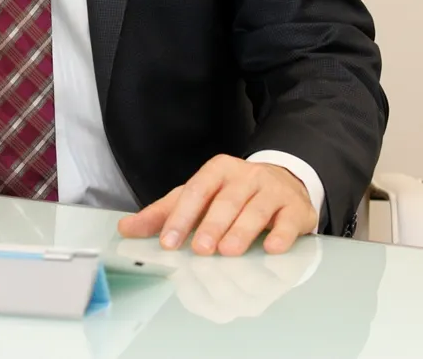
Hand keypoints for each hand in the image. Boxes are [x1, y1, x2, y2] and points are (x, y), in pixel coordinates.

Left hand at [116, 155, 316, 255]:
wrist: (284, 181)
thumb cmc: (233, 193)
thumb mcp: (198, 196)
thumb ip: (164, 212)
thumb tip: (126, 229)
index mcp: (217, 170)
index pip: (195, 191)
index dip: (181, 216)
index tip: (168, 241)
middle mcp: (245, 176)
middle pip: (226, 201)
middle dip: (211, 225)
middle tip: (200, 248)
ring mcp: (272, 190)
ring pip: (256, 210)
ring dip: (242, 231)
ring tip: (228, 251)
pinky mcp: (296, 207)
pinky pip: (288, 220)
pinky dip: (281, 234)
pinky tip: (273, 248)